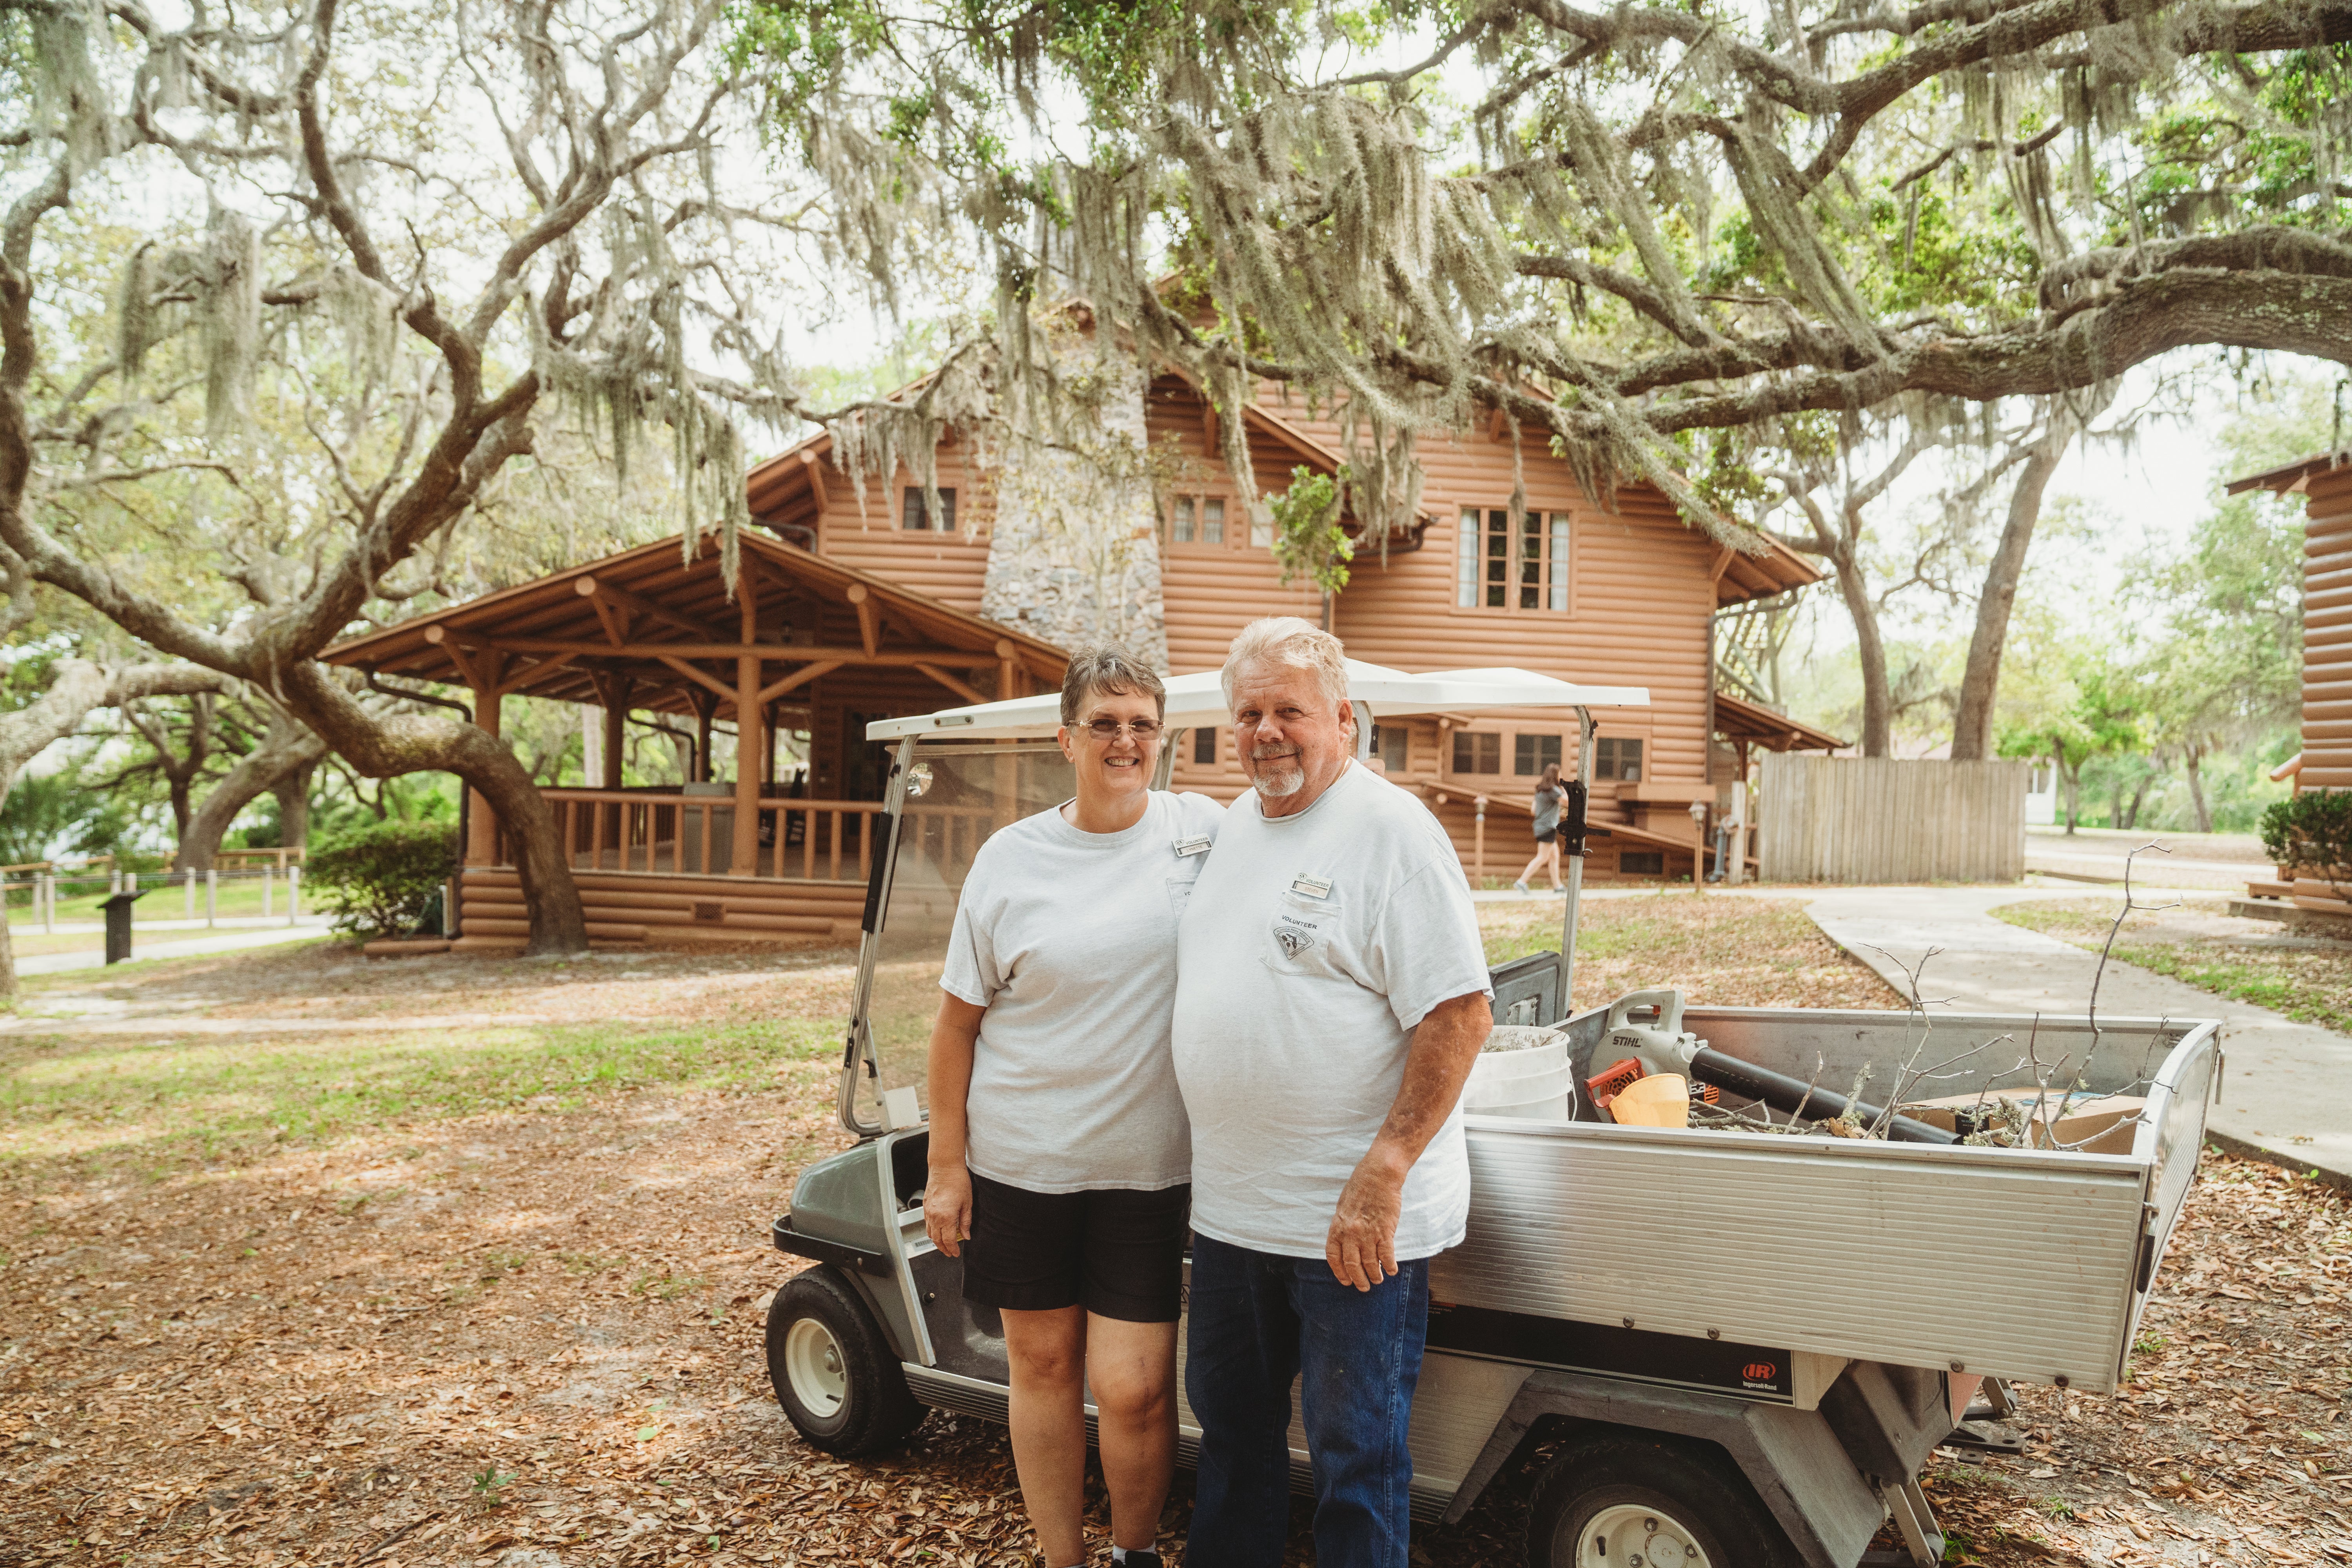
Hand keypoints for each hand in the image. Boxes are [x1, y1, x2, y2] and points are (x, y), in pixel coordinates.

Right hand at [924, 1165, 972, 1257]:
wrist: (945, 1167)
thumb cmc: (957, 1181)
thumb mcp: (967, 1203)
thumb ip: (965, 1222)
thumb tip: (966, 1235)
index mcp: (946, 1217)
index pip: (948, 1240)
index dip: (953, 1249)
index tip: (956, 1253)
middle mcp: (934, 1216)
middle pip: (937, 1240)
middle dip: (944, 1248)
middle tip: (950, 1252)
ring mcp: (928, 1212)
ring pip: (930, 1233)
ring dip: (936, 1241)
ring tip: (944, 1245)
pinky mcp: (925, 1206)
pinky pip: (926, 1224)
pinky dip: (931, 1231)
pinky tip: (937, 1231)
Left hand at [1324, 1157, 1404, 1290]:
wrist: (1378, 1175)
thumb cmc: (1360, 1187)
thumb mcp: (1343, 1207)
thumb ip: (1343, 1226)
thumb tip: (1344, 1243)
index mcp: (1338, 1226)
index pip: (1334, 1256)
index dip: (1339, 1272)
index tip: (1345, 1280)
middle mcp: (1350, 1233)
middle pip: (1352, 1264)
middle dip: (1358, 1279)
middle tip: (1363, 1287)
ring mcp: (1368, 1233)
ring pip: (1370, 1263)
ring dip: (1375, 1275)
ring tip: (1378, 1280)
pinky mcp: (1385, 1231)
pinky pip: (1386, 1255)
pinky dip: (1389, 1266)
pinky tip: (1391, 1271)